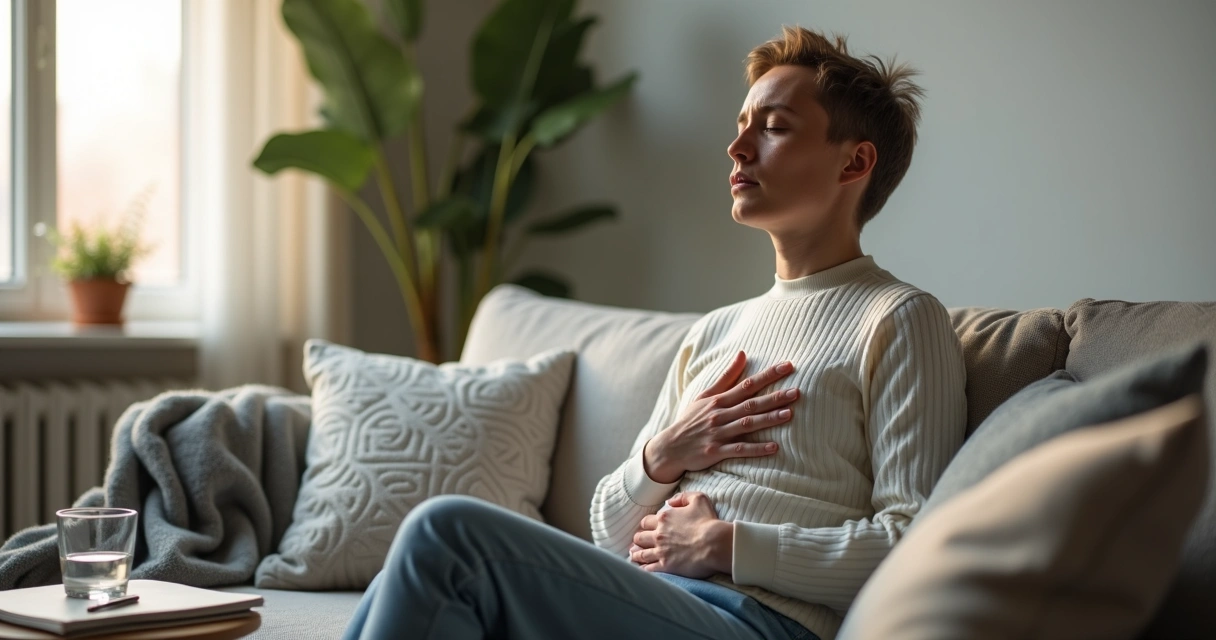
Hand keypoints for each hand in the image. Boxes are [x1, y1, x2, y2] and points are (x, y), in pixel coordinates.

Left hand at [629, 492, 731, 577]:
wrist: (714, 543)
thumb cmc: (708, 521)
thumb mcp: (698, 499)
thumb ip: (682, 497)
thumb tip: (670, 501)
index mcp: (664, 518)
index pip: (646, 521)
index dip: (645, 524)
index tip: (646, 528)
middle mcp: (659, 535)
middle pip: (640, 537)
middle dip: (638, 539)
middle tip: (637, 542)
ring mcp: (661, 551)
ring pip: (641, 553)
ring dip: (636, 554)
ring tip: (633, 555)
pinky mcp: (666, 565)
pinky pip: (649, 568)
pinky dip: (643, 568)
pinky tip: (641, 569)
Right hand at [644, 351, 797, 483]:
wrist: (669, 447)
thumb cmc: (690, 420)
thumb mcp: (704, 395)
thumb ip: (726, 376)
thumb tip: (743, 353)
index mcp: (719, 400)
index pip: (748, 384)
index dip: (769, 375)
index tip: (788, 366)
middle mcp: (720, 414)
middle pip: (751, 403)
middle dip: (774, 397)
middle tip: (797, 392)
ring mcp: (718, 433)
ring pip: (747, 425)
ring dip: (768, 419)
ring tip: (789, 414)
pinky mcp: (716, 451)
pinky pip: (738, 449)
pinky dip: (756, 448)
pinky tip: (773, 447)